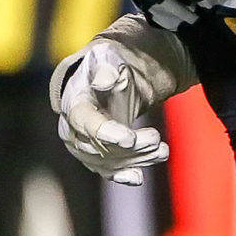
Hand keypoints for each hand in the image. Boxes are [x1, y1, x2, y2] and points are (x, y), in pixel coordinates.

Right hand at [51, 40, 169, 185]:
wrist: (108, 79)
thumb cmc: (106, 66)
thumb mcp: (106, 57)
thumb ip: (106, 67)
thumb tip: (105, 79)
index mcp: (74, 104)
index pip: (85, 122)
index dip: (106, 132)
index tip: (129, 138)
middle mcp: (73, 130)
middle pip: (99, 146)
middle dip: (130, 147)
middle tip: (156, 139)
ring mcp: (84, 146)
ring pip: (107, 161)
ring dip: (136, 159)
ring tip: (162, 150)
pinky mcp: (96, 156)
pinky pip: (108, 170)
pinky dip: (123, 175)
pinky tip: (137, 178)